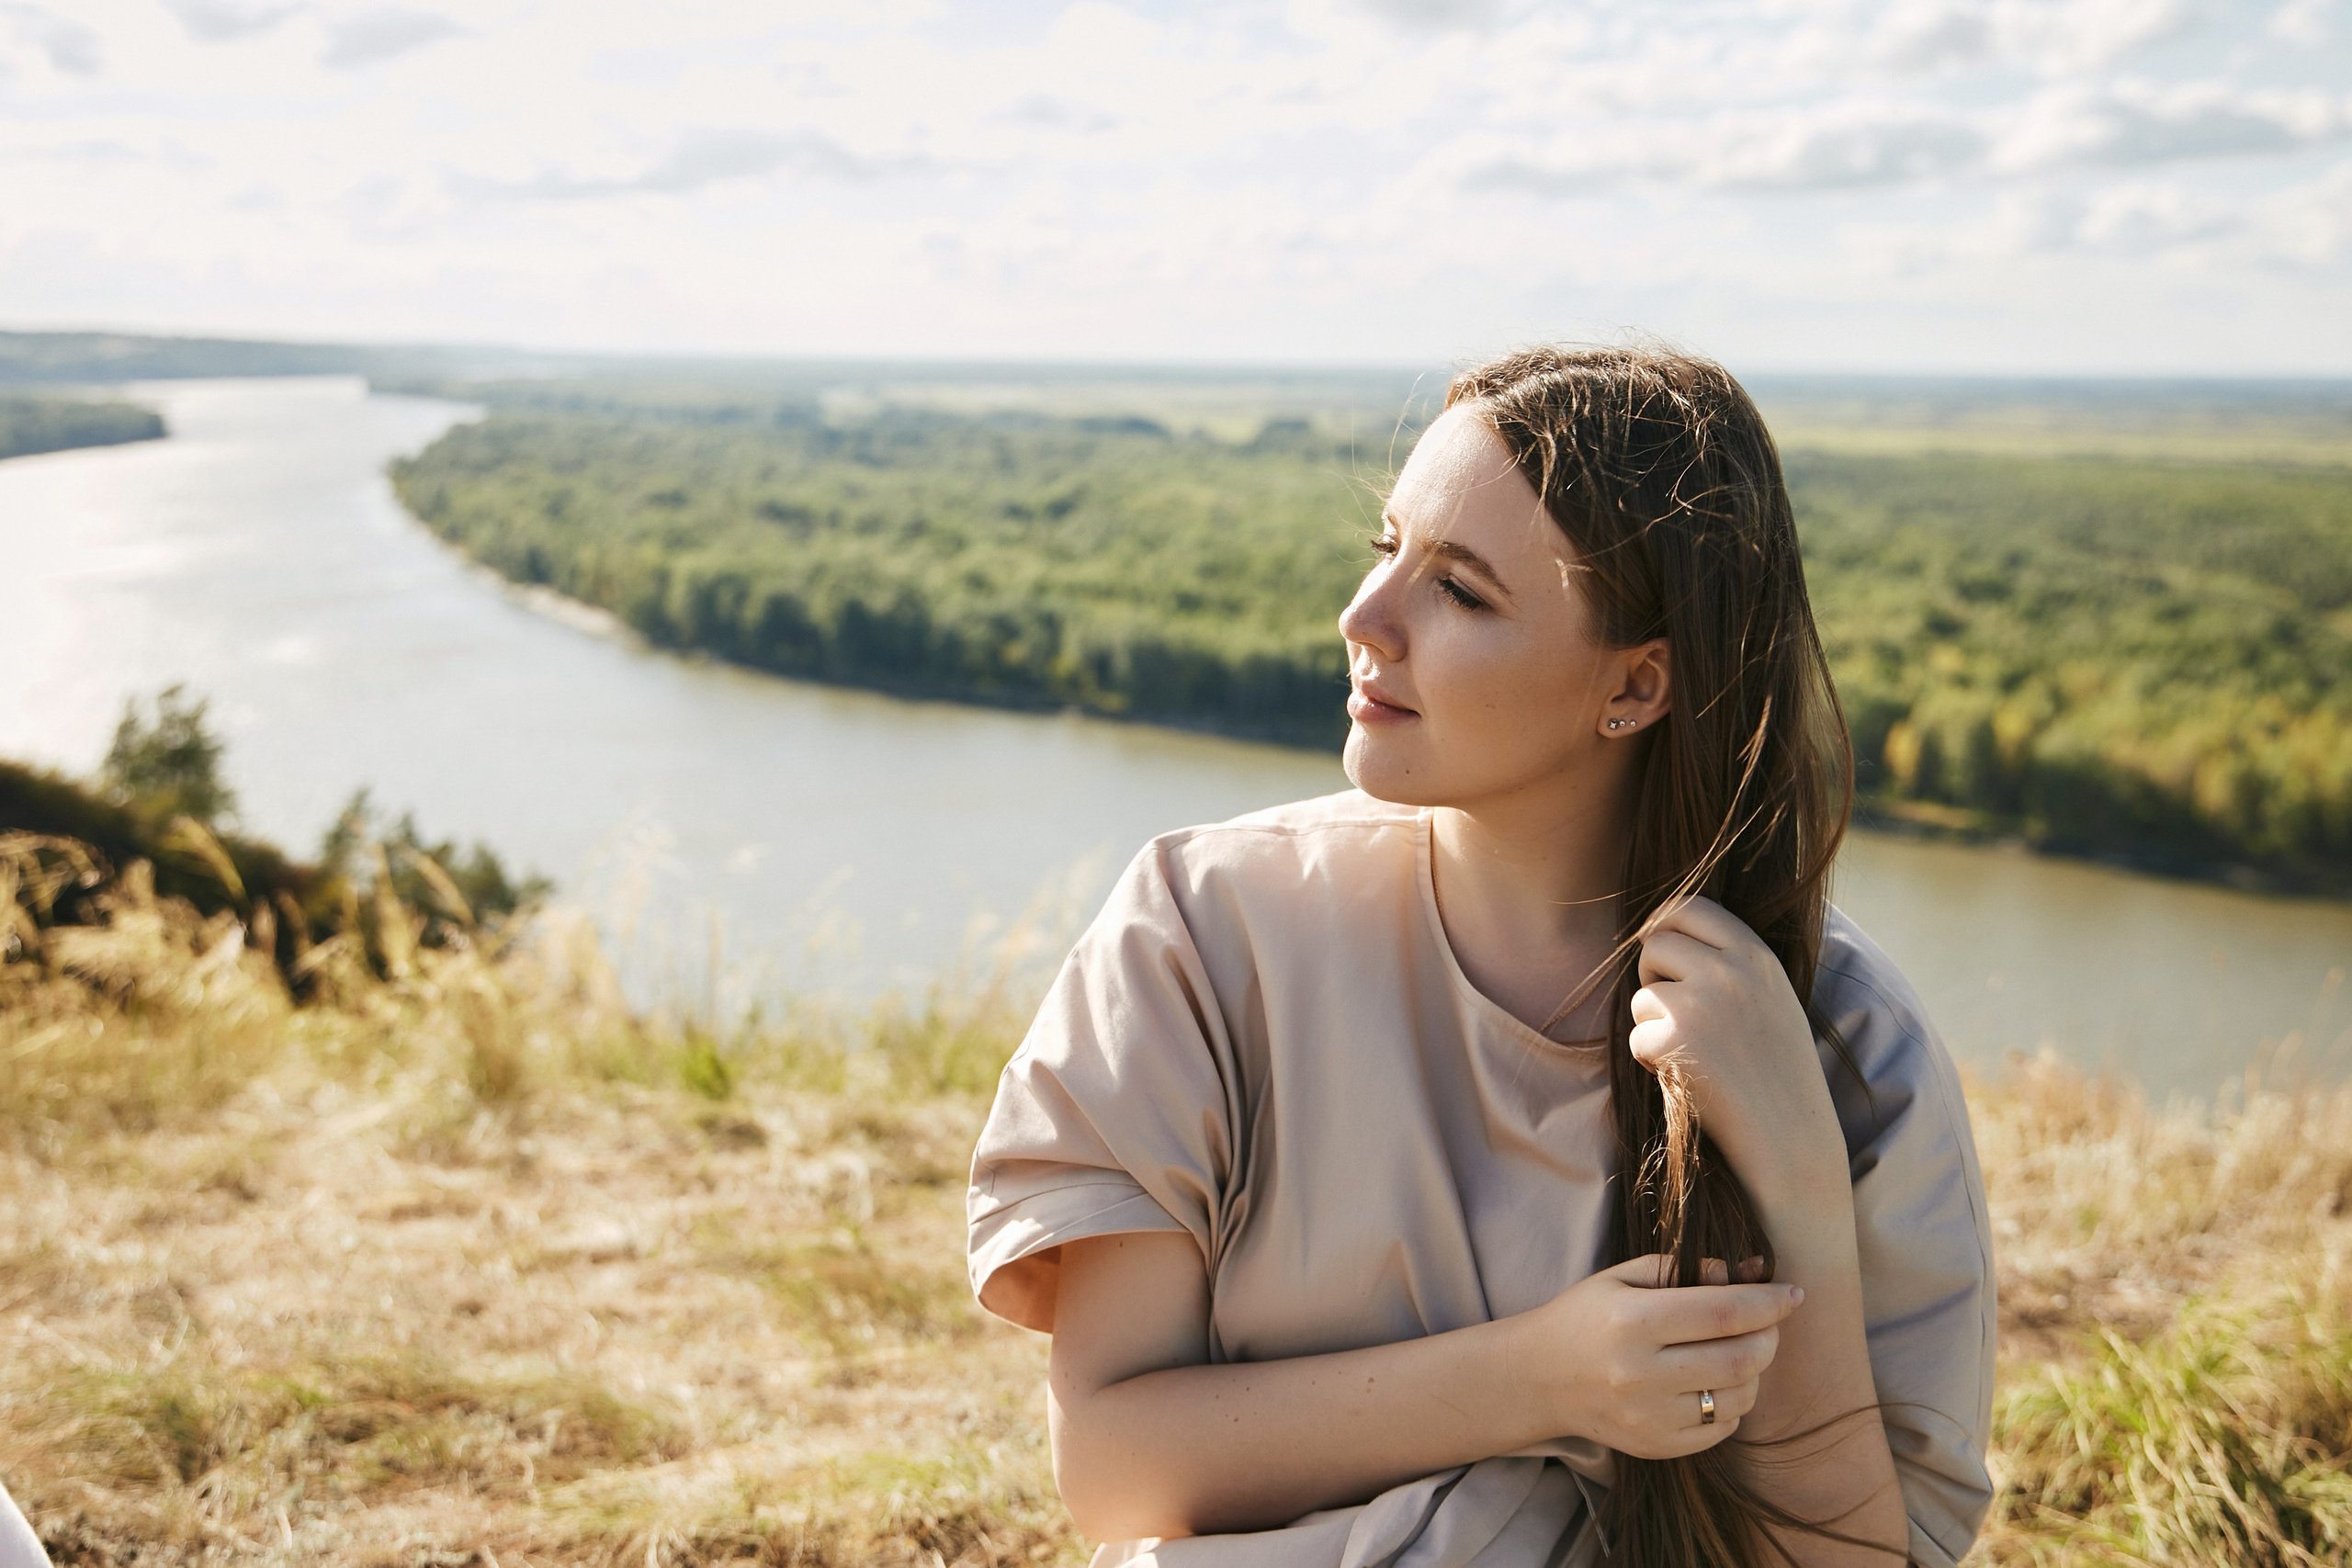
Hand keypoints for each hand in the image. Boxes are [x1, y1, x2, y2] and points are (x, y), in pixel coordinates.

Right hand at [1516, 1254, 1801, 1458]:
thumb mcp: (1623, 1276)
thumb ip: (1684, 1269)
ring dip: (1753, 1371)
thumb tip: (1748, 1272)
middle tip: (1767, 1324)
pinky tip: (1714, 1383)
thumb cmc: (1585, 1317)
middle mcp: (1640, 1374)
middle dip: (1769, 1337)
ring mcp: (1649, 1417)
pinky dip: (1733, 1404)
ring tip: (1736, 1352)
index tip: (1793, 1293)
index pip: (1724, 1312)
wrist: (1538, 1377)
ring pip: (1739, 1397)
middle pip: (1740, 1359)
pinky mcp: (1655, 1447)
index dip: (1769, 1302)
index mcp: (1632, 1321)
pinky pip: (1722, 1429)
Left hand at [1629, 896, 1843, 1194]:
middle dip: (1653, 974)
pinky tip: (1688, 1078)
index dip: (1664, 922)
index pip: (1690, 906)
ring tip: (1694, 1054)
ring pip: (1642, 995)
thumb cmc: (1779, 1072)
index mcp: (1757, 956)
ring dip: (1654, 1024)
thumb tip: (1662, 928)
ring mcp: (1700, 1004)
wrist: (1792, 1139)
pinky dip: (1651, 1061)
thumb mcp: (1771, 998)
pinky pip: (1637, 1037)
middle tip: (1672, 1010)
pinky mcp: (1674, 1041)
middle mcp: (1730, 971)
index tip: (1657, 945)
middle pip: (1655, 943)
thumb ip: (1731, 962)